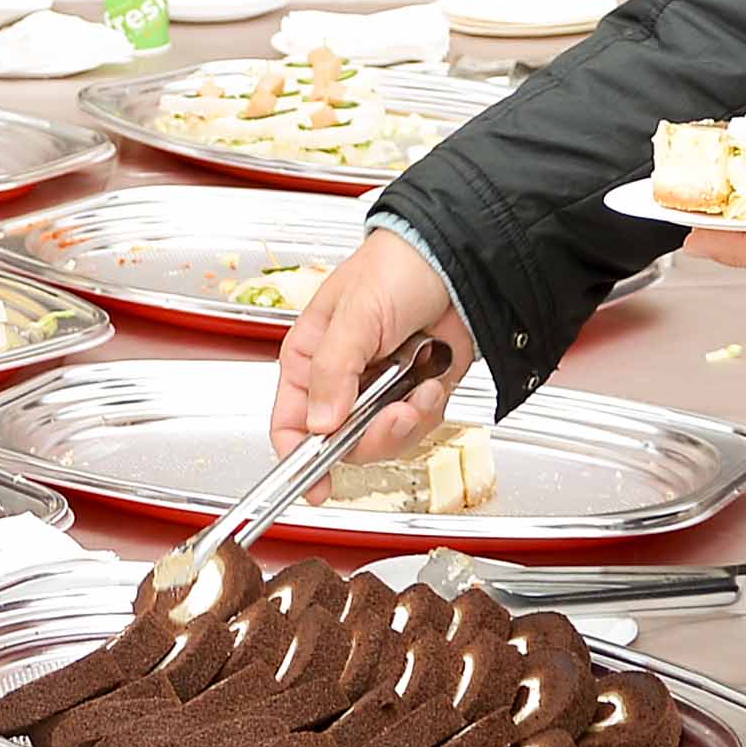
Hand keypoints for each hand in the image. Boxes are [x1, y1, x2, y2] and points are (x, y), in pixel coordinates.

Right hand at [268, 227, 475, 462]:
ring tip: (418, 386)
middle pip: (341, 443)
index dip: (298, 460)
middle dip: (373, 436)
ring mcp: (380, 391)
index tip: (315, 487)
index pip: (290, 423)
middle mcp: (341, 381)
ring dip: (407, 420)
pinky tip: (433, 377)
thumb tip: (321, 424)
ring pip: (384, 441)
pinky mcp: (415, 393)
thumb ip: (334, 371)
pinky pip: (418, 427)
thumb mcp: (355, 315)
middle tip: (393, 414)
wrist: (455, 259)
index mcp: (310, 360)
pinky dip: (430, 407)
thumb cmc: (394, 267)